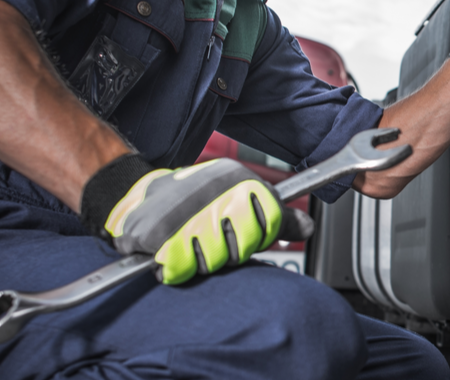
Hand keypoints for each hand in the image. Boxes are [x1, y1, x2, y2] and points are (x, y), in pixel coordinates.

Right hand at [81, 156, 312, 284]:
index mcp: (239, 179)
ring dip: (200, 260)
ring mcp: (186, 212)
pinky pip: (181, 269)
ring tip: (190, 240)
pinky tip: (172, 250)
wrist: (141, 194)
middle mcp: (215, 192)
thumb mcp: (240, 198)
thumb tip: (308, 228)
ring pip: (213, 262)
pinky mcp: (157, 234)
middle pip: (242, 248)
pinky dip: (175, 267)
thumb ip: (277, 217)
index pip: (270, 224)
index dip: (256, 237)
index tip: (241, 232)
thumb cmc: (197, 200)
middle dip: (228, 251)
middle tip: (211, 237)